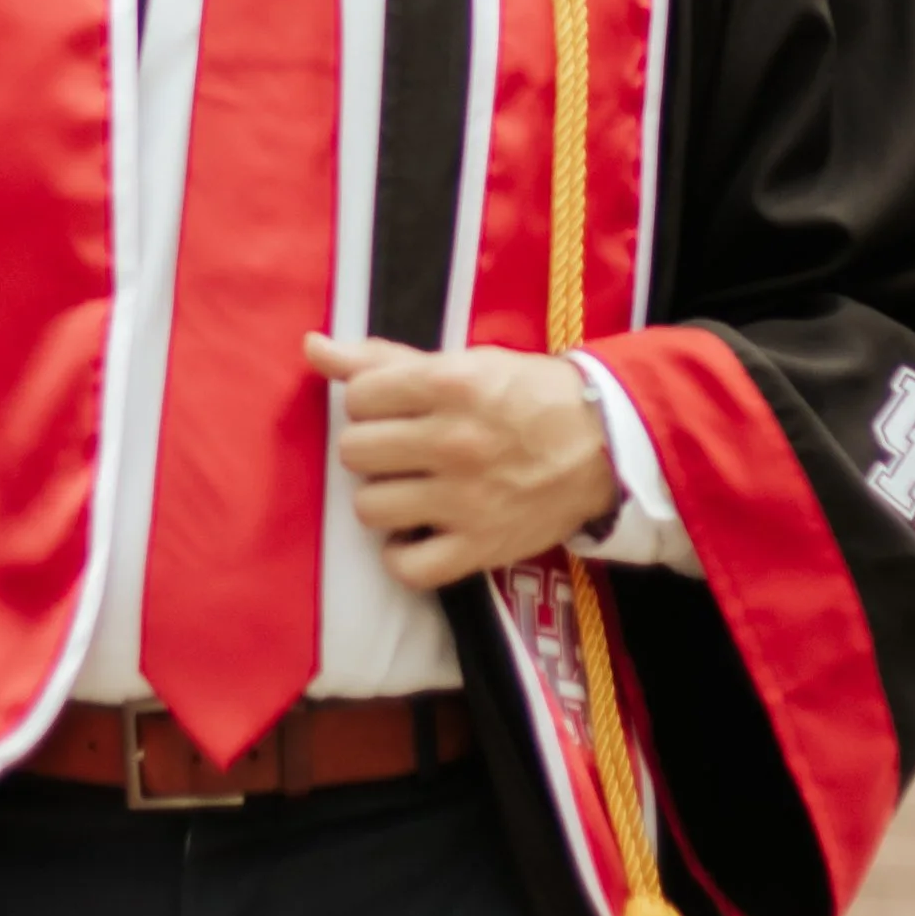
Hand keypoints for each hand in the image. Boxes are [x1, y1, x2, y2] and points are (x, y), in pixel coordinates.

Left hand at [306, 333, 617, 588]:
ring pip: (370, 507)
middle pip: (355, 452)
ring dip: (383, 498)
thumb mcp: (461, 363)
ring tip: (409, 488)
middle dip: (371, 448)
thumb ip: (383, 358)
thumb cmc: (524, 394)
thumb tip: (312, 347)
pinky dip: (403, 555)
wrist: (602, 444)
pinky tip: (417, 533)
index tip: (393, 408)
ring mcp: (465, 500)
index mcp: (448, 385)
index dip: (369, 402)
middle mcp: (453, 442)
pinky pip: (408, 568)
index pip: (358, 397)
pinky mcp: (480, 547)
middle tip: (400, 449)